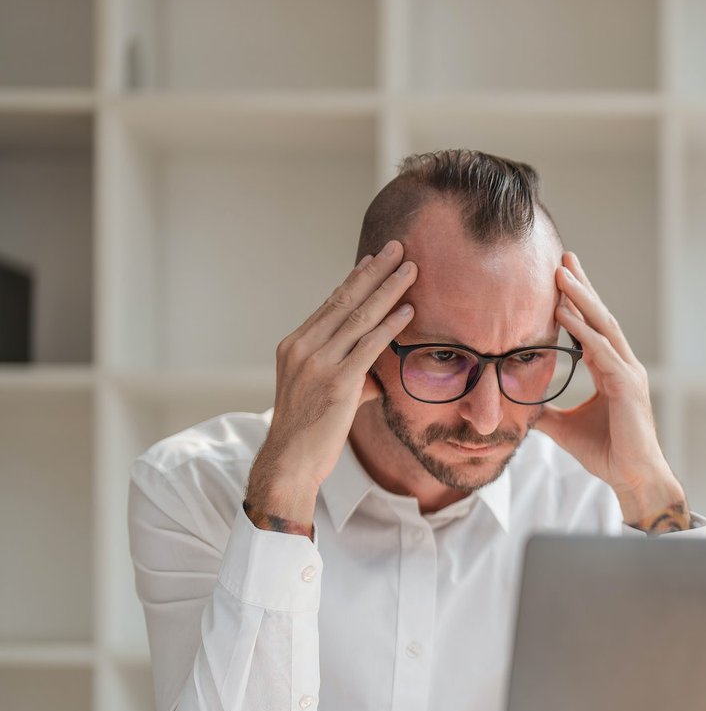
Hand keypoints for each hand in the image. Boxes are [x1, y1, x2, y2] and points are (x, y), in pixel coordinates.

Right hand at [245, 241, 417, 532]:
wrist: (289, 462)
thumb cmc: (309, 432)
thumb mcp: (324, 394)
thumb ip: (350, 377)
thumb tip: (375, 374)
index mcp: (295, 346)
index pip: (330, 305)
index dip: (355, 280)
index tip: (374, 259)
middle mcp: (303, 348)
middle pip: (346, 301)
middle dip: (375, 272)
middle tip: (398, 247)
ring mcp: (318, 364)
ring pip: (359, 318)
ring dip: (389, 290)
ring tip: (411, 269)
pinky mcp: (337, 383)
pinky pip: (368, 347)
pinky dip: (390, 326)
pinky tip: (407, 310)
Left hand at [538, 252, 689, 530]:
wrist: (632, 478)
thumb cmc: (607, 453)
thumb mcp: (565, 428)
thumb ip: (545, 412)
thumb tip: (519, 406)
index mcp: (613, 371)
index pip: (594, 327)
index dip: (578, 301)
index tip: (561, 276)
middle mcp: (624, 366)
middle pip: (600, 317)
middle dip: (582, 287)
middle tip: (564, 257)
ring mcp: (629, 373)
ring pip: (603, 326)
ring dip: (581, 298)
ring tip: (561, 273)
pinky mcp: (627, 386)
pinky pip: (601, 351)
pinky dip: (583, 330)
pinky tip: (564, 312)